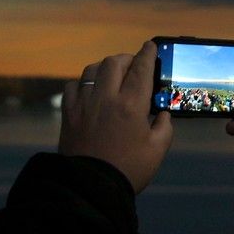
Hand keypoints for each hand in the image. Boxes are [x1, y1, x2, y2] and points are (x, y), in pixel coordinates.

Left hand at [59, 41, 172, 192]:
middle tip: (134, 64)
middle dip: (127, 58)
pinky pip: (73, 86)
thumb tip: (163, 113)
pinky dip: (84, 83)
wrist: (90, 187)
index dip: (147, 54)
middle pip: (114, 63)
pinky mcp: (68, 114)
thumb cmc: (128, 170)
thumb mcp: (157, 150)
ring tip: (112, 73)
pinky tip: (90, 90)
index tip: (150, 46)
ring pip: (92, 70)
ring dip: (105, 67)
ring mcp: (84, 104)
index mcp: (131, 105)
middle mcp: (106, 98)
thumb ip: (164, 127)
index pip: (141, 69)